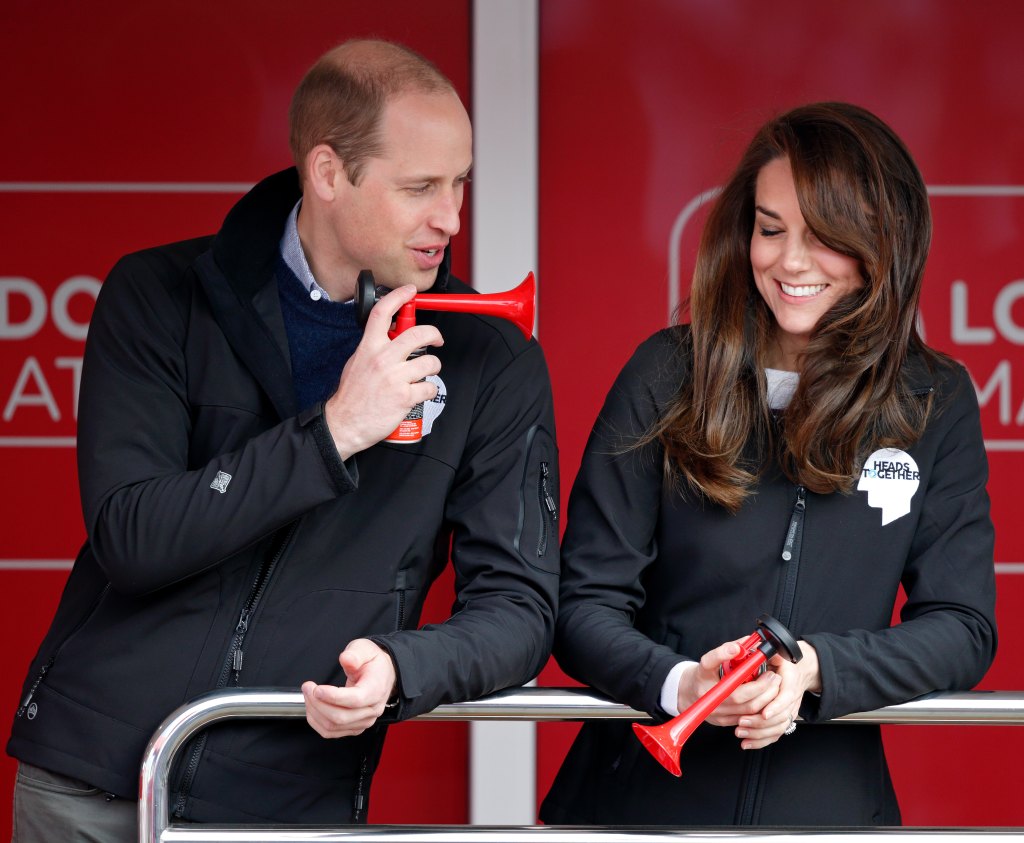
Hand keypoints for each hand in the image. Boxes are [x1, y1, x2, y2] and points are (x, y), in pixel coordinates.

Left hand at [302, 638, 397, 738]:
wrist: (382, 673)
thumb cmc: (372, 662)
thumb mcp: (365, 649)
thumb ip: (355, 654)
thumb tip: (346, 659)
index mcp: (376, 689)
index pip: (355, 700)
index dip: (333, 697)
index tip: (317, 689)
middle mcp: (372, 709)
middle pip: (341, 717)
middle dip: (318, 704)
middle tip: (307, 687)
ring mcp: (364, 721)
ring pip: (333, 726)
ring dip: (315, 712)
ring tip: (308, 695)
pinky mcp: (354, 727)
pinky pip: (331, 732)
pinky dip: (317, 722)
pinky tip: (312, 707)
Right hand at [325, 285, 443, 458]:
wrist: (344, 423)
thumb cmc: (351, 395)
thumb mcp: (357, 362)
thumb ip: (374, 346)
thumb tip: (391, 335)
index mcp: (369, 347)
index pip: (383, 313)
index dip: (399, 297)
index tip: (410, 292)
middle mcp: (382, 359)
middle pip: (418, 333)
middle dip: (434, 334)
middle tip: (436, 338)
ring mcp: (394, 377)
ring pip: (430, 362)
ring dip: (433, 367)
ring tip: (426, 372)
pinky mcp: (404, 397)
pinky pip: (429, 387)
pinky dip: (428, 390)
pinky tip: (420, 392)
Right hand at [676, 638, 783, 727]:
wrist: (688, 695)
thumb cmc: (702, 676)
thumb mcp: (710, 661)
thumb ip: (727, 650)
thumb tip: (747, 641)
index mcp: (702, 676)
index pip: (711, 663)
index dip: (725, 655)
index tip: (743, 649)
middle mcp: (707, 695)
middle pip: (739, 695)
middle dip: (762, 686)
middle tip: (773, 676)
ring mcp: (715, 712)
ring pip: (747, 709)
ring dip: (766, 698)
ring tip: (774, 686)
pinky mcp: (723, 722)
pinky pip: (748, 719)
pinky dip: (761, 709)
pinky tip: (768, 699)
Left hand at [735, 639, 821, 749]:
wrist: (801, 671)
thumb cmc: (785, 662)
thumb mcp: (778, 653)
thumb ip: (767, 653)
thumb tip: (752, 649)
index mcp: (791, 681)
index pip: (786, 697)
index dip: (776, 706)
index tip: (763, 713)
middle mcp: (792, 699)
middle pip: (780, 717)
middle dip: (760, 722)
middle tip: (741, 722)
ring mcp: (789, 711)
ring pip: (777, 728)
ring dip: (759, 733)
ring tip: (740, 732)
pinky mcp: (783, 720)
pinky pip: (774, 734)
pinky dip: (761, 741)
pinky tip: (747, 743)